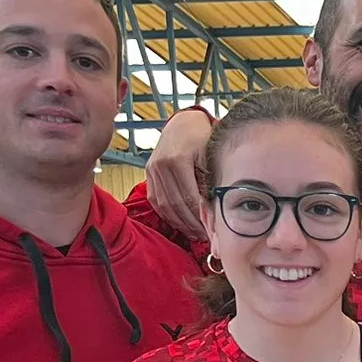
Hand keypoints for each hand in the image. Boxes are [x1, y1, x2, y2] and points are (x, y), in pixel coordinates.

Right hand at [142, 109, 218, 235]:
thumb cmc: (201, 139)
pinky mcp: (148, 174)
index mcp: (178, 160)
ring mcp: (152, 170)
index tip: (211, 229)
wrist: (182, 124)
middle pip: (176, 205)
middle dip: (191, 224)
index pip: (189, 198)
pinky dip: (168, 214)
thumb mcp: (208, 158)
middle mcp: (161, 166)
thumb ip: (209, 183)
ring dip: (180, 223)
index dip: (200, 217)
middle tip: (204, 236)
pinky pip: (156, 200)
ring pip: (165, 205)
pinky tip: (180, 223)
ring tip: (194, 233)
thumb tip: (213, 214)